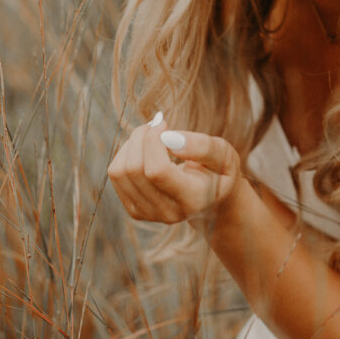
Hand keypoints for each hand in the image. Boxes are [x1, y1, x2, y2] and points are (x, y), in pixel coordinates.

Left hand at [108, 117, 240, 224]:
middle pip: (134, 169)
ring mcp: (149, 214)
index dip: (154, 140)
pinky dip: (125, 154)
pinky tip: (145, 150)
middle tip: (157, 124)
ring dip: (131, 143)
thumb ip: (202, 147)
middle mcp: (168, 212)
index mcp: (193, 199)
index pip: (157, 171)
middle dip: (141, 137)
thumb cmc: (219, 171)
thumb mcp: (223, 154)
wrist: (213, 200)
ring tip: (151, 135)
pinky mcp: (135, 210)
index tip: (165, 124)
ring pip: (120, 171)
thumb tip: (169, 139)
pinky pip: (116, 175)